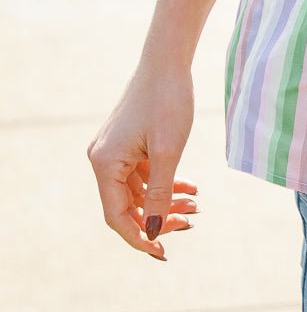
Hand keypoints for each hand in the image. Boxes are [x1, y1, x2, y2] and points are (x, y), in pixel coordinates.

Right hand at [87, 63, 197, 260]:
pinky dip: (166, 182)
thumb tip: (155, 232)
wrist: (168, 60)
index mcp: (105, 164)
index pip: (117, 216)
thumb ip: (160, 194)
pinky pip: (144, 174)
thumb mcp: (168, 151)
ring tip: (196, 204)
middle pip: (128, 206)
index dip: (140, 237)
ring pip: (140, 191)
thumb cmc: (168, 100)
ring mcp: (115, 152)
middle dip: (159, 217)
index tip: (163, 252)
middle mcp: (104, 160)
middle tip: (190, 221)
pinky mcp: (129, 143)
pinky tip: (190, 187)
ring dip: (166, 200)